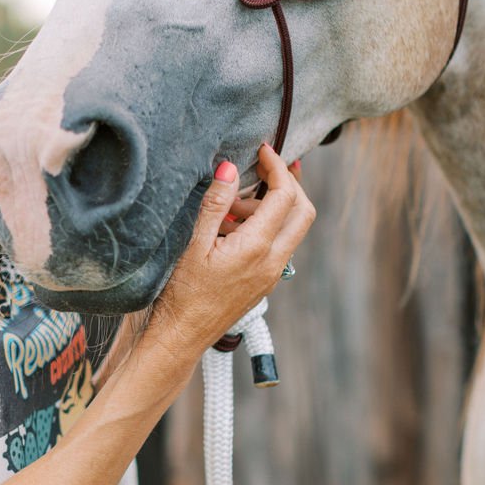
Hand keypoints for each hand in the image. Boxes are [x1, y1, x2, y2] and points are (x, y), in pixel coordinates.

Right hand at [143, 144, 314, 357]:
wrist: (182, 335)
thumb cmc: (181, 292)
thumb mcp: (193, 243)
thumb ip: (215, 203)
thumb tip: (230, 166)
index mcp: (258, 247)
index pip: (284, 195)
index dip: (277, 167)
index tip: (263, 150)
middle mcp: (274, 262)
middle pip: (303, 211)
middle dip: (289, 184)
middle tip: (264, 168)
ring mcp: (272, 274)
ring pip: (291, 229)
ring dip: (272, 207)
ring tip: (231, 206)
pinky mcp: (265, 282)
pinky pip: (278, 244)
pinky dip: (266, 226)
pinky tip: (233, 227)